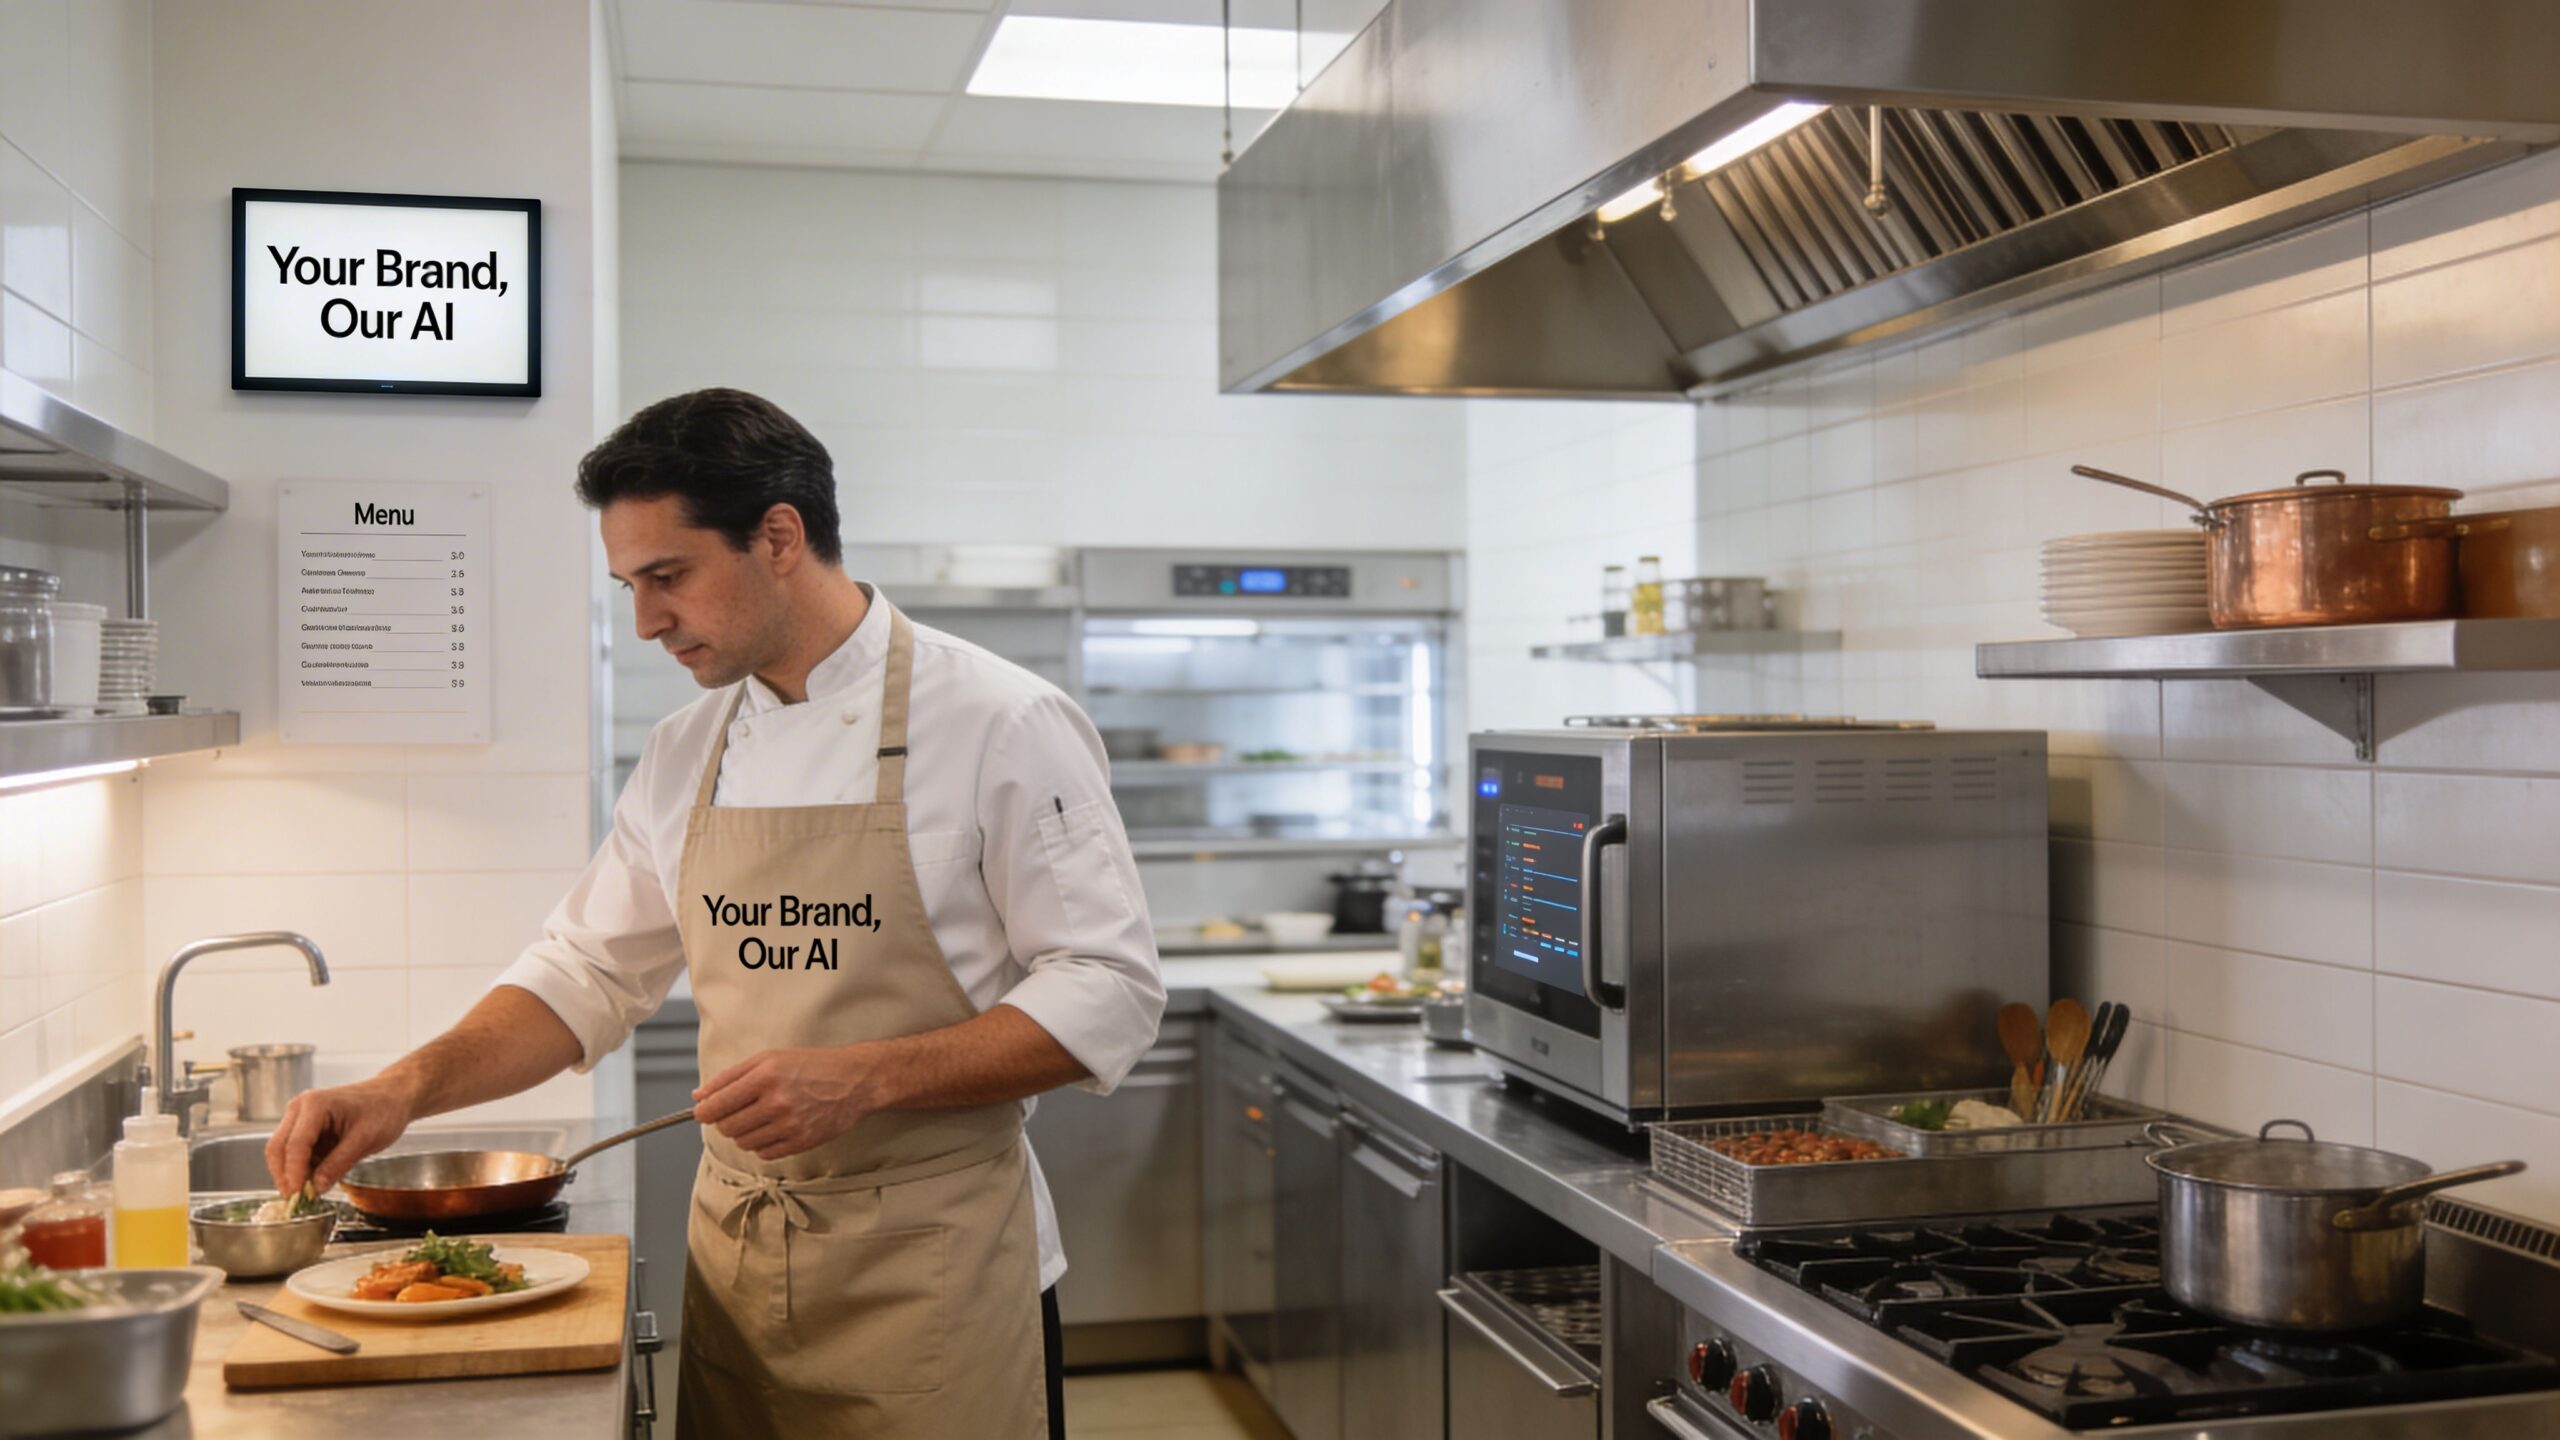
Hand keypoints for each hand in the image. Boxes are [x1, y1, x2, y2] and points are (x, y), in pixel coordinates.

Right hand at [267, 1079, 417, 1195]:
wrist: (392, 1097)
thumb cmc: (383, 1110)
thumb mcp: (365, 1140)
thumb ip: (338, 1164)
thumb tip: (315, 1188)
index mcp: (314, 1105)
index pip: (295, 1144)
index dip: (293, 1172)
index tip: (296, 1195)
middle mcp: (300, 1109)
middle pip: (278, 1148)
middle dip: (285, 1176)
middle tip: (296, 1201)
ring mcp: (300, 1119)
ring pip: (282, 1153)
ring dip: (291, 1175)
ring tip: (307, 1194)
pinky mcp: (305, 1130)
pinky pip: (295, 1154)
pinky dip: (300, 1170)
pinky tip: (313, 1183)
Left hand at [692, 1047, 874, 1160]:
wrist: (855, 1080)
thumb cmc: (813, 1066)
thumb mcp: (770, 1058)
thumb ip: (731, 1076)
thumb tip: (700, 1096)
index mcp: (765, 1076)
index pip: (717, 1105)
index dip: (704, 1111)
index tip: (703, 1112)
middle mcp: (777, 1101)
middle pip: (727, 1126)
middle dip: (724, 1121)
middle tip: (736, 1112)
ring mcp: (790, 1124)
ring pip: (744, 1142)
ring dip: (744, 1133)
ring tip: (758, 1119)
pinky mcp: (802, 1142)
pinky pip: (764, 1154)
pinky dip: (762, 1145)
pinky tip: (773, 1129)